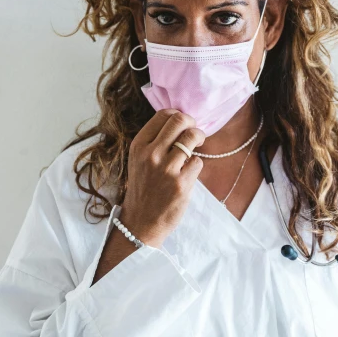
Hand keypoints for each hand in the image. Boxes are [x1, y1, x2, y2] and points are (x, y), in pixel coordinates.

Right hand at [118, 109, 205, 247]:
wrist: (140, 222)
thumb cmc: (144, 189)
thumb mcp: (139, 160)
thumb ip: (154, 142)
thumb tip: (180, 122)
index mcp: (139, 145)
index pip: (163, 114)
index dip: (179, 116)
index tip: (184, 125)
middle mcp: (151, 154)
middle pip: (180, 121)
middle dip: (192, 124)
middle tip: (194, 135)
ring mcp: (166, 169)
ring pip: (192, 137)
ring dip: (199, 140)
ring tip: (196, 148)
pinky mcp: (180, 183)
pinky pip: (198, 162)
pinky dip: (196, 166)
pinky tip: (188, 174)